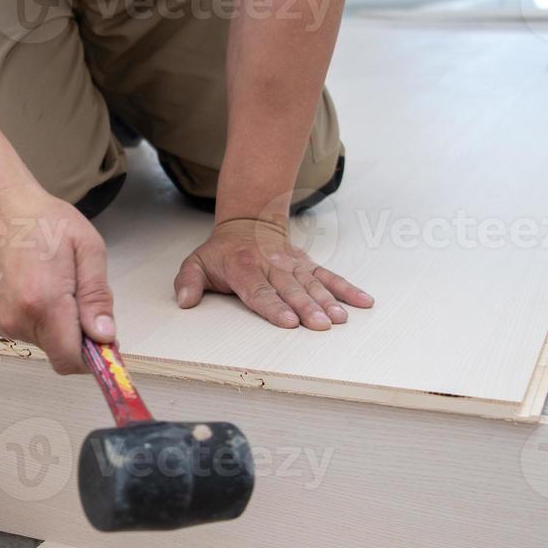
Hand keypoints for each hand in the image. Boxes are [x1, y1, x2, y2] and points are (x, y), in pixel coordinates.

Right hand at [0, 185, 115, 373]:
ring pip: (50, 346)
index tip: (108, 340)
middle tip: (83, 296)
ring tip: (61, 286)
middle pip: (63, 354)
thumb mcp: (88, 249)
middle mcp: (19, 319)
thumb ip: (97, 297)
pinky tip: (45, 290)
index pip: (71, 359)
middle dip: (82, 337)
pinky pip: (35, 335)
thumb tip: (104, 337)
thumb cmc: (44, 221)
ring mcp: (5, 322)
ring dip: (64, 327)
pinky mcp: (0, 321)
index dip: (94, 357)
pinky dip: (48, 322)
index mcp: (44, 301)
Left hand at [174, 218, 372, 329]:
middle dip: (307, 308)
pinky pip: (329, 276)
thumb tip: (184, 302)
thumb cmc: (221, 252)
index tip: (289, 321)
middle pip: (291, 290)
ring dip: (328, 301)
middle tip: (321, 325)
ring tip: (340, 319)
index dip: (274, 307)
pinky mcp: (307, 264)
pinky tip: (364, 302)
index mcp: (243, 267)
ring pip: (312, 283)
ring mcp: (292, 264)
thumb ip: (188, 281)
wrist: (248, 222)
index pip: (259, 290)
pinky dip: (347, 288)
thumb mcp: (195, 262)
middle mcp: (271, 265)